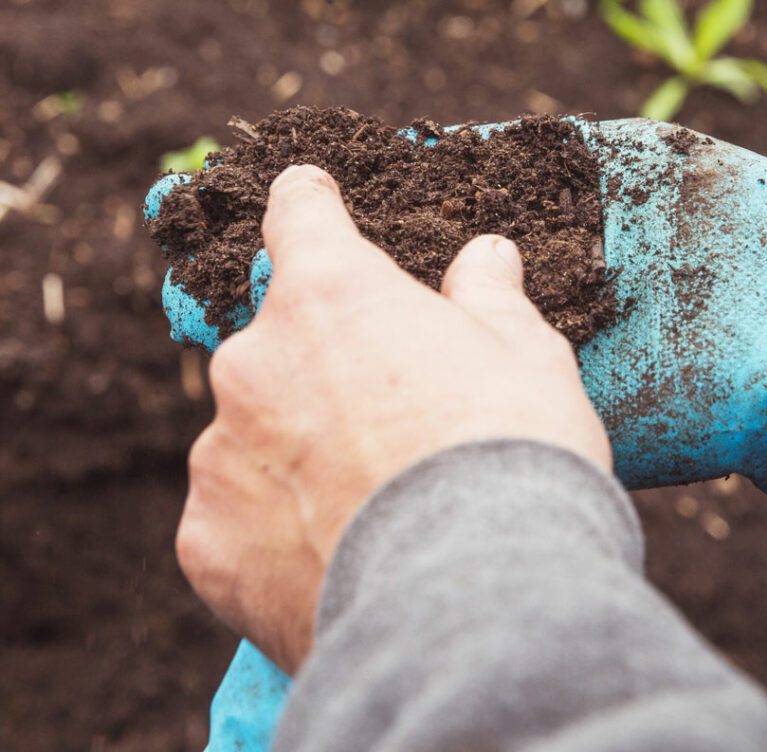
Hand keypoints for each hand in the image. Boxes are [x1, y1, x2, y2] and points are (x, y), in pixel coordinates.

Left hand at [176, 164, 610, 673]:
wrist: (476, 602)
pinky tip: (334, 551)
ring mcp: (221, 452)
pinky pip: (235, 513)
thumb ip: (490, 295)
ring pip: (255, 428)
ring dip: (297, 445)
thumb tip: (486, 254)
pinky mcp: (208, 542)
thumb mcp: (525, 355)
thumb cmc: (512, 452)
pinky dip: (273, 523)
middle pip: (281, 336)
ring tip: (371, 500)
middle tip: (392, 412)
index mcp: (331, 293)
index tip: (312, 198)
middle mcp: (255, 359)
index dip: (311, 202)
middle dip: (326, 360)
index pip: (301, 213)